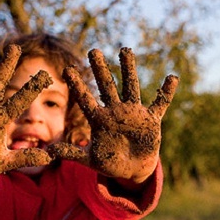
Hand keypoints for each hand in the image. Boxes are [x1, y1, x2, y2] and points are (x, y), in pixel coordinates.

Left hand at [48, 47, 178, 182]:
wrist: (132, 169)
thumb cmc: (110, 162)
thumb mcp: (89, 159)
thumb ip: (71, 153)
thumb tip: (48, 152)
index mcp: (99, 120)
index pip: (85, 99)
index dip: (77, 86)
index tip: (67, 70)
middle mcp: (115, 111)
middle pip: (107, 86)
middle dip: (100, 69)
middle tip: (93, 51)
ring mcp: (133, 113)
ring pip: (130, 86)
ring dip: (128, 69)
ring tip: (125, 49)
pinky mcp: (150, 120)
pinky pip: (160, 104)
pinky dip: (166, 93)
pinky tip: (172, 78)